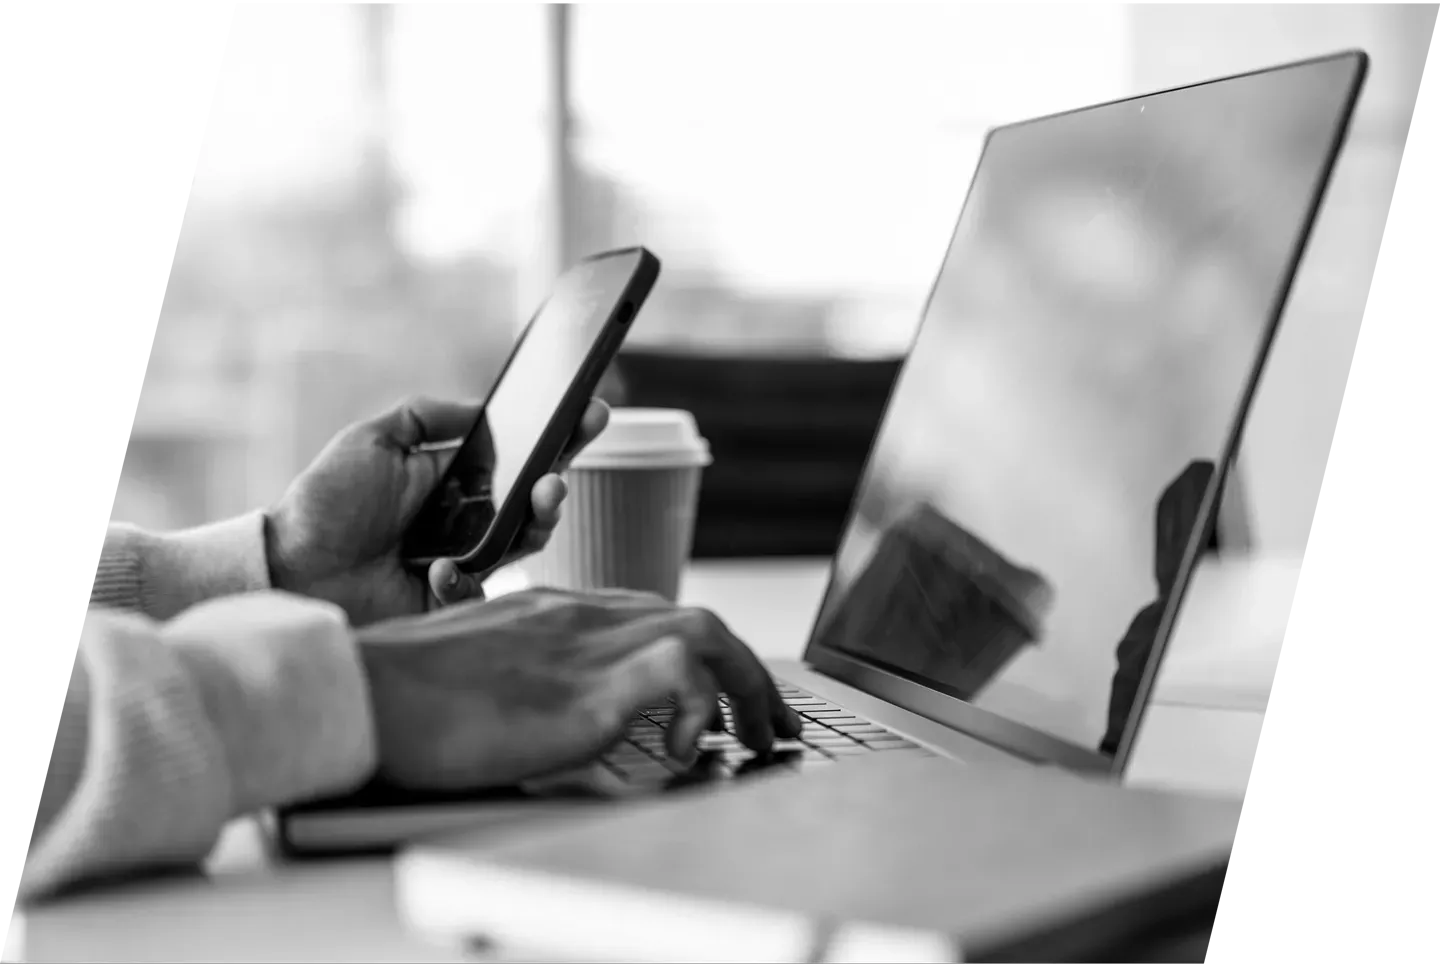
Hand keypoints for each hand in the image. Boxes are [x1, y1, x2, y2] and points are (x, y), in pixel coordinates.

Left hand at [266, 395, 609, 626]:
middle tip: (560, 470)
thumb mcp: (373, 439)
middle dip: (558, 481)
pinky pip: (479, 592)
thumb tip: (484, 408)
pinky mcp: (449, 603)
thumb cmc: (325, 502)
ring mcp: (463, 562)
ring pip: (523, 545)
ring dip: (538, 520)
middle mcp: (467, 521)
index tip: (588, 412)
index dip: (557, 438)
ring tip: (541, 495)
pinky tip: (435, 568)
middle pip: (534, 503)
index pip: (518, 457)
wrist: (290, 566)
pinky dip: (462, 579)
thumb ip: (428, 416)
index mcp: (455, 481)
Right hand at [354, 588, 803, 790]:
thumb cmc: (399, 696)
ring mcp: (582, 648)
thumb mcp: (476, 673)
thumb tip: (555, 718)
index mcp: (552, 612)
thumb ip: (525, 678)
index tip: (725, 693)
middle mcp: (576, 618)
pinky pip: (677, 671)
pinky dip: (701, 705)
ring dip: (748, 686)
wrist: (357, 693)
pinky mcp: (581, 691)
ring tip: (761, 737)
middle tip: (769, 721)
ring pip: (702, 632)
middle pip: (691, 618)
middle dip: (746, 670)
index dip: (701, 653)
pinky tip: (689, 749)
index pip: (651, 613)